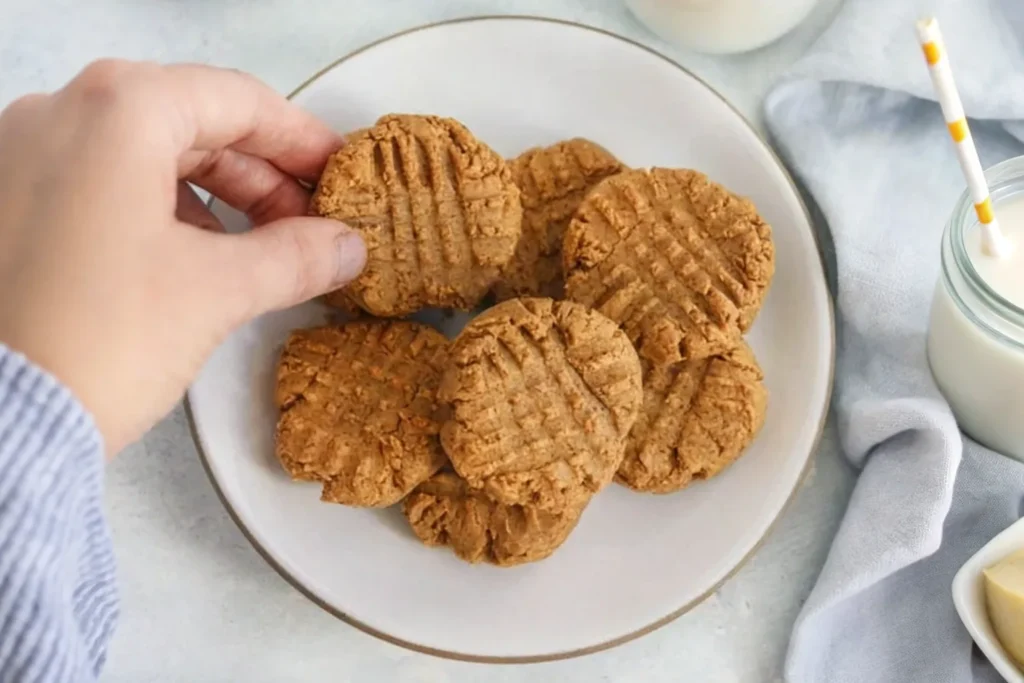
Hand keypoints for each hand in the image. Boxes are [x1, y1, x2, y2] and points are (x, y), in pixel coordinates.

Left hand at [0, 60, 365, 453]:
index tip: (337, 173)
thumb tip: (343, 246)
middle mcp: (60, 115)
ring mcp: (21, 156)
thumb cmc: (91, 341)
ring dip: (216, 194)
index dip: (301, 139)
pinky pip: (104, 182)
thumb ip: (296, 256)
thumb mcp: (218, 291)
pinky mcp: (8, 204)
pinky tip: (194, 256)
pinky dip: (161, 208)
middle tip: (308, 220)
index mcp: (118, 113)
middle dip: (261, 174)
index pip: (237, 100)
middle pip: (191, 122)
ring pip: (146, 153)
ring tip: (260, 247)